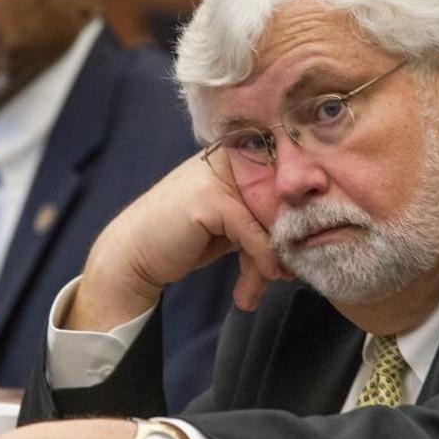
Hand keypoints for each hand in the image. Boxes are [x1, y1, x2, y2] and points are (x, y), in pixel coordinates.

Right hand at [69, 150, 285, 331]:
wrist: (134, 255)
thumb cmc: (182, 241)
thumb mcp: (229, 229)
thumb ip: (259, 224)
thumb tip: (302, 241)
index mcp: (233, 159)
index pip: (280, 177)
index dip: (295, 210)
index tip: (303, 243)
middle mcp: (227, 161)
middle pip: (278, 197)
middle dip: (287, 238)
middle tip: (292, 269)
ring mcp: (216, 177)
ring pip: (268, 216)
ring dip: (275, 255)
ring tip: (276, 278)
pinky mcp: (210, 200)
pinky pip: (252, 232)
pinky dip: (262, 257)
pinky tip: (266, 275)